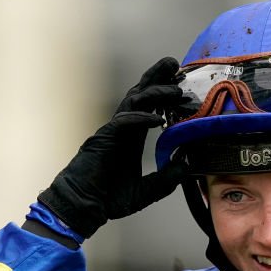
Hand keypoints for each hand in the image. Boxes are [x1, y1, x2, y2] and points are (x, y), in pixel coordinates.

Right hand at [38, 57, 188, 237]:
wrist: (84, 207)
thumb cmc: (108, 199)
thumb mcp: (147, 191)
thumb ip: (167, 178)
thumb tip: (186, 164)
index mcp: (131, 138)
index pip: (148, 107)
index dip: (163, 93)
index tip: (181, 83)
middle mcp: (122, 129)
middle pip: (140, 95)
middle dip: (157, 78)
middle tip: (174, 63)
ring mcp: (112, 132)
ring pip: (133, 102)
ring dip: (154, 92)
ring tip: (174, 88)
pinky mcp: (104, 139)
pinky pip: (124, 122)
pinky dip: (141, 118)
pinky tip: (157, 119)